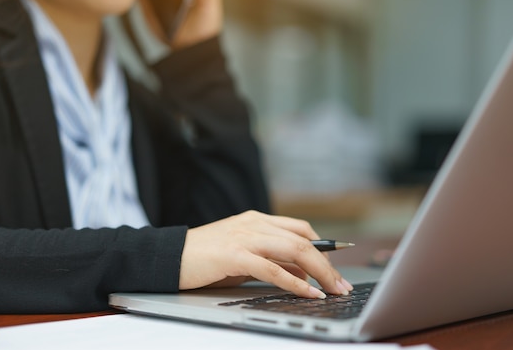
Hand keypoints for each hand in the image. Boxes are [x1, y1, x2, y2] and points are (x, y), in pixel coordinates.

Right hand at [179, 211, 353, 298]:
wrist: (170, 256)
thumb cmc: (206, 258)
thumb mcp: (244, 256)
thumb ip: (271, 259)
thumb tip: (302, 273)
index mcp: (257, 220)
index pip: (301, 229)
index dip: (324, 248)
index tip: (337, 269)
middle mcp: (255, 224)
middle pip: (304, 240)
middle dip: (328, 264)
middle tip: (342, 285)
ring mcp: (245, 237)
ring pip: (295, 250)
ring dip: (320, 272)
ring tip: (333, 290)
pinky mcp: (235, 255)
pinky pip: (273, 268)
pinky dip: (295, 282)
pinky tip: (308, 292)